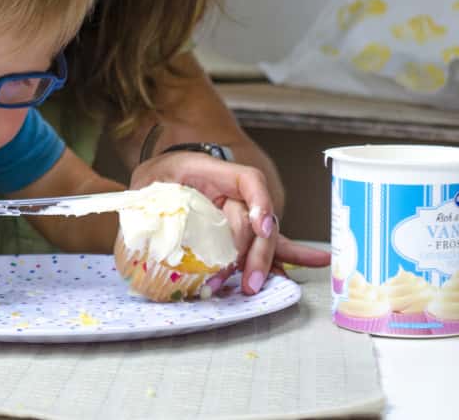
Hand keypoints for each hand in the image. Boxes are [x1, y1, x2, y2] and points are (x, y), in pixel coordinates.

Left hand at [129, 152, 329, 293]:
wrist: (156, 178)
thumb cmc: (152, 180)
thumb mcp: (144, 186)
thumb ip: (145, 207)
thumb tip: (140, 238)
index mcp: (210, 171)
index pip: (248, 180)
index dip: (259, 202)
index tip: (261, 227)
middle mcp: (231, 190)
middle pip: (255, 219)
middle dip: (254, 252)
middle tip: (246, 280)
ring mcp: (239, 209)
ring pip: (263, 237)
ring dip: (260, 264)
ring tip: (252, 286)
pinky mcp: (240, 228)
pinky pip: (267, 242)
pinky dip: (287, 254)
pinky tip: (317, 260)